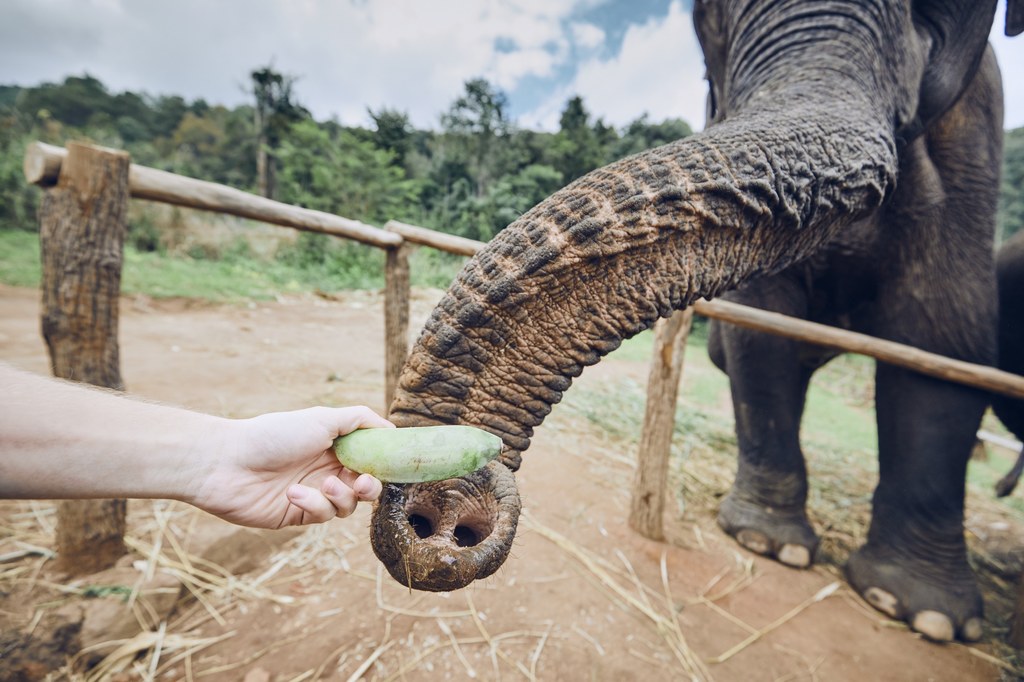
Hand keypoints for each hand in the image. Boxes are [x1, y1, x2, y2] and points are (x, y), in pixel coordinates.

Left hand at [190, 406, 392, 527]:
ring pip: (347, 505)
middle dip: (369, 487)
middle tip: (362, 484)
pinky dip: (313, 505)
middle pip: (365, 486)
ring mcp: (314, 493)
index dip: (383, 464)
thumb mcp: (322, 418)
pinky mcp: (298, 515)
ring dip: (341, 497)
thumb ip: (359, 420)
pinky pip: (322, 516)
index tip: (393, 466)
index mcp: (334, 444)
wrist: (226, 463)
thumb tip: (391, 430)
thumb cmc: (273, 435)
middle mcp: (326, 468)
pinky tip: (293, 494)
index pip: (370, 457)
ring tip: (323, 486)